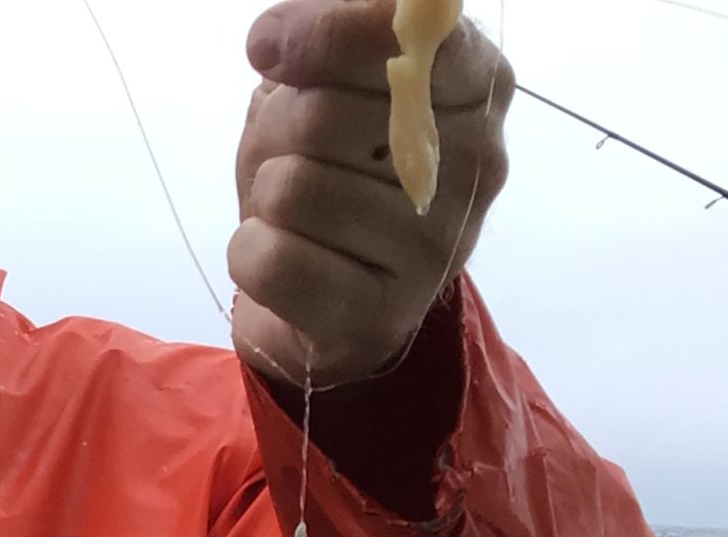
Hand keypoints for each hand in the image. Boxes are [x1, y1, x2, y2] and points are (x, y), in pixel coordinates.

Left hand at [230, 0, 511, 388]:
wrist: (333, 300)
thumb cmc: (333, 173)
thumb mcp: (327, 86)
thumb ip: (324, 41)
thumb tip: (274, 40)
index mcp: (476, 84)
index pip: (403, 30)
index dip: (320, 34)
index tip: (270, 49)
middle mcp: (477, 162)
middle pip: (320, 114)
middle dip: (277, 132)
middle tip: (292, 157)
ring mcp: (436, 247)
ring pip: (292, 189)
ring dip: (265, 200)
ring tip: (296, 216)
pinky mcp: (381, 314)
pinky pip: (272, 260)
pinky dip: (250, 256)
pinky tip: (284, 259)